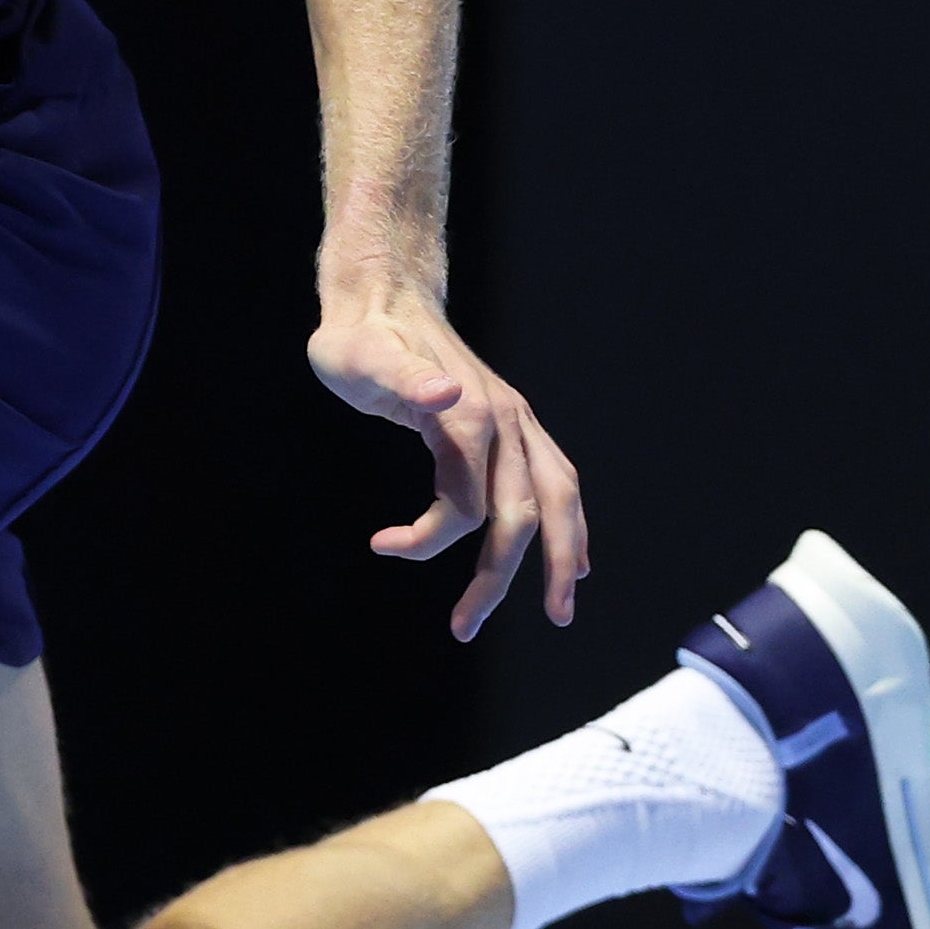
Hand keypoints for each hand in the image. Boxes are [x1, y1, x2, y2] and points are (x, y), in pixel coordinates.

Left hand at [307, 271, 584, 641]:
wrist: (383, 299)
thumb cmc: (360, 338)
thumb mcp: (361, 357)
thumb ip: (401, 376)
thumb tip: (445, 391)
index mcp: (470, 413)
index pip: (466, 504)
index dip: (427, 539)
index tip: (381, 545)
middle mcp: (506, 420)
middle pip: (523, 515)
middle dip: (499, 578)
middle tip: (464, 629)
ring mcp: (516, 422)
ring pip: (556, 500)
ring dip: (557, 558)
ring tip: (556, 611)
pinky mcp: (512, 426)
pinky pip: (552, 482)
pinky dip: (566, 524)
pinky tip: (570, 560)